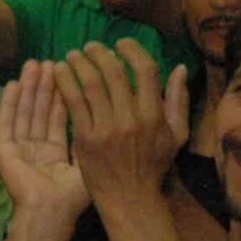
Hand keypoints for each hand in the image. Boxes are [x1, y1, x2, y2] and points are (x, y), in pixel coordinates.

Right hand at [0, 61, 92, 228]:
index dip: (62, 95)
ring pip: (24, 112)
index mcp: (54, 154)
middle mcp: (34, 148)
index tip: (68, 73)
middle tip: (49, 61)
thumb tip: (108, 114)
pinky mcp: (3, 150)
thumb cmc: (73, 196)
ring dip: (29, 88)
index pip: (58, 117)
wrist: (51, 212)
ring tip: (33, 64)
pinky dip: (9, 103)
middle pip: (40, 110)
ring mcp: (17, 149)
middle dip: (45, 85)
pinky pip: (6, 122)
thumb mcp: (88, 162)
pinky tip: (13, 84)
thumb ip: (93, 139)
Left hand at [54, 40, 187, 211]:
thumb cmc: (153, 165)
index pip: (146, 70)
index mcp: (155, 114)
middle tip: (89, 47)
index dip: (132, 50)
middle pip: (114, 73)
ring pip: (91, 84)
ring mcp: (107, 128)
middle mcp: (132, 118)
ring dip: (79, 64)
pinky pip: (73, 102)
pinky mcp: (85, 138)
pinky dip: (65, 82)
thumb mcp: (176, 135)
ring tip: (72, 55)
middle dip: (100, 53)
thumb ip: (178, 101)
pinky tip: (60, 72)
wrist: (129, 197)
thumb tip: (180, 68)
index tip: (120, 43)